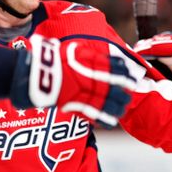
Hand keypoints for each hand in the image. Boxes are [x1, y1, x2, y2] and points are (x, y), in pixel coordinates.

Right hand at [11, 35, 137, 126]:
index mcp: (97, 65)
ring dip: (119, 107)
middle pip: (118, 90)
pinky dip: (106, 119)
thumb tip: (103, 57)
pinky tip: (111, 120)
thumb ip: (91, 56)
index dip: (127, 76)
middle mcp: (97, 81)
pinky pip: (97, 115)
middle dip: (125, 94)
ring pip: (111, 105)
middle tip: (128, 95)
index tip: (130, 78)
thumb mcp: (76, 51)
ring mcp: (89, 96)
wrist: (40, 74)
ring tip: (122, 109)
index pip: (119, 71)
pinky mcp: (80, 108)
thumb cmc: (56, 59)